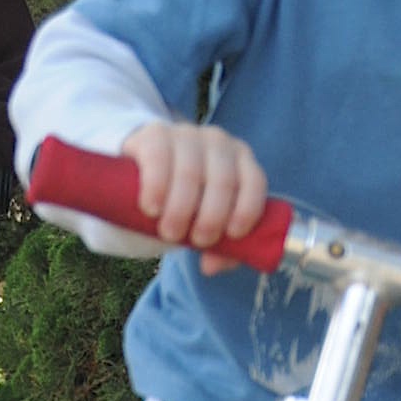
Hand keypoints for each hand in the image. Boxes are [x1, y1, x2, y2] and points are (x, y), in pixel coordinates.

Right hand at [122, 120, 268, 275]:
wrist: (147, 170)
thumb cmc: (187, 200)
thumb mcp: (206, 222)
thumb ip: (219, 247)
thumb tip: (211, 267)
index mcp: (241, 160)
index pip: (254, 181)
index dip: (247, 209)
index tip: (232, 235)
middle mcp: (218, 142)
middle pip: (223, 180)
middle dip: (210, 217)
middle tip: (195, 241)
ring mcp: (187, 134)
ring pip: (191, 171)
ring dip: (181, 208)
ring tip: (169, 232)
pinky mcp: (156, 134)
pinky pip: (159, 158)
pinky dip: (156, 186)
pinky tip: (152, 207)